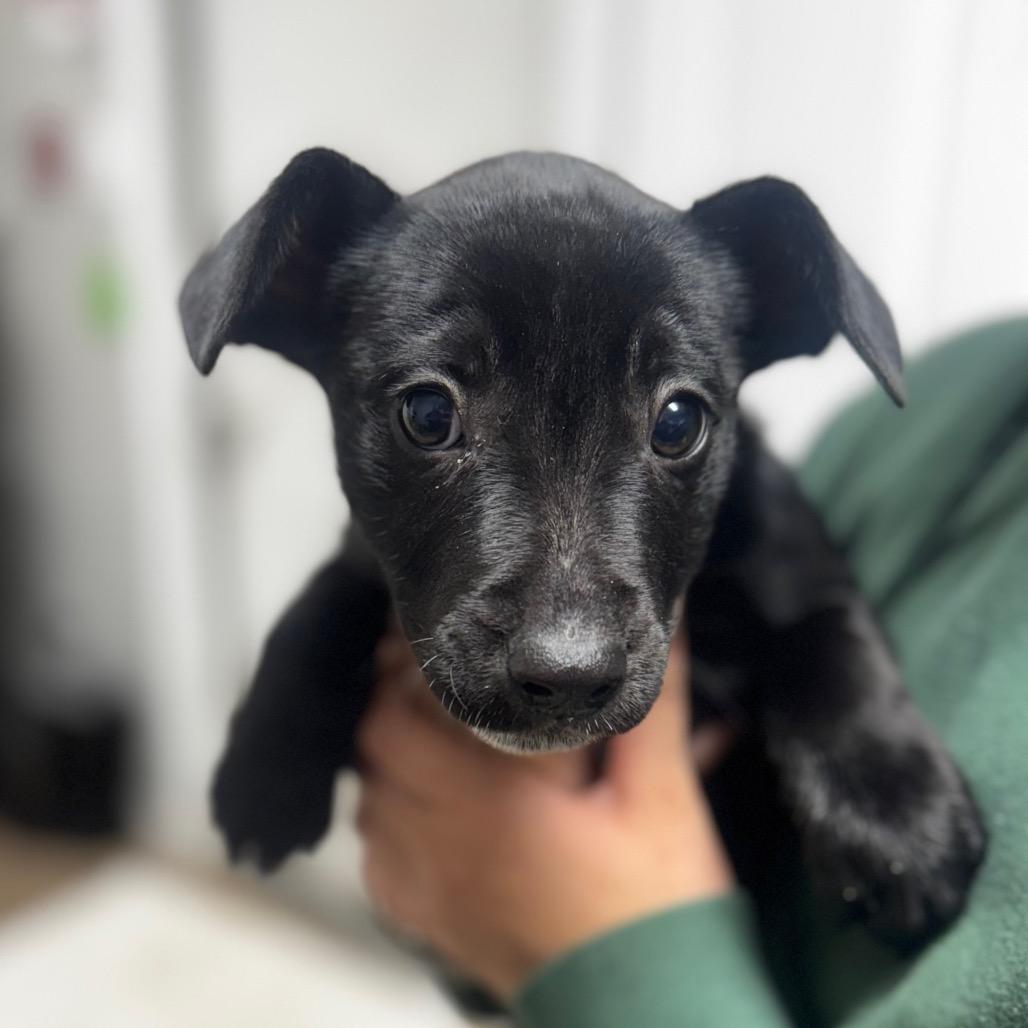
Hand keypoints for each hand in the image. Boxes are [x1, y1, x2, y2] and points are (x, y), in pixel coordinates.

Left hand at [355, 629, 734, 1000]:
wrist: (647, 1011)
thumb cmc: (656, 905)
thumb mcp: (664, 795)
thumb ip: (652, 705)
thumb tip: (660, 623)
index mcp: (488, 797)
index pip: (399, 716)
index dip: (401, 667)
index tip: (424, 636)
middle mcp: (440, 839)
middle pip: (375, 751)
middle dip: (394, 705)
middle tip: (430, 677)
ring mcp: (428, 889)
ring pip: (371, 803)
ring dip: (390, 761)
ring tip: (428, 733)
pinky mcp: (432, 924)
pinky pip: (378, 863)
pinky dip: (388, 824)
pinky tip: (424, 812)